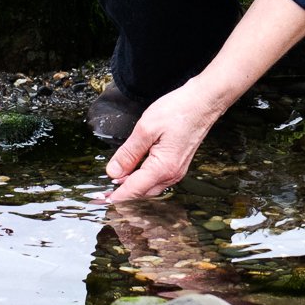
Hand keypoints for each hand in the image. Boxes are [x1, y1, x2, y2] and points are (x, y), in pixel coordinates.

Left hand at [102, 83, 215, 202]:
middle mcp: (171, 174)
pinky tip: (133, 173)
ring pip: (150, 188)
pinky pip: (157, 179)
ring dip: (132, 187)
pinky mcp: (178, 165)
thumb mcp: (145, 129)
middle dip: (122, 194)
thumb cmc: (178, 111)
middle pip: (142, 193)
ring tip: (115, 184)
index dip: (115, 197)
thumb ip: (128, 153)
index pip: (133, 190)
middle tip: (103, 194)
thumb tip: (113, 171)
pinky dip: (143, 180)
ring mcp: (177, 171)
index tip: (101, 201)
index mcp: (162, 168)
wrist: (203, 103)